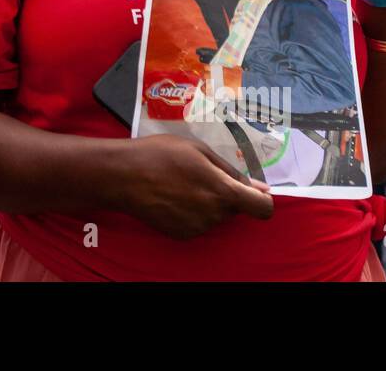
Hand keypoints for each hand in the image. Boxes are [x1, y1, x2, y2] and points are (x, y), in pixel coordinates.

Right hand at [104, 135, 273, 239]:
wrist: (123, 176)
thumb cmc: (160, 154)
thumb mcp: (198, 150)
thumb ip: (232, 171)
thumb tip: (261, 187)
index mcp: (222, 190)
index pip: (262, 208)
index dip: (262, 200)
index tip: (253, 191)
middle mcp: (214, 214)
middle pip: (236, 209)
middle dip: (226, 194)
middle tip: (201, 175)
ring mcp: (198, 227)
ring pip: (217, 216)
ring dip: (209, 203)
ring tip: (182, 183)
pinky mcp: (182, 234)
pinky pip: (199, 223)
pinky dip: (193, 212)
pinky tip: (173, 197)